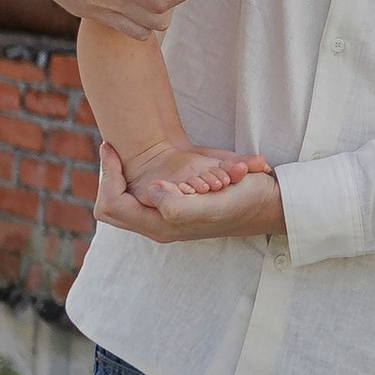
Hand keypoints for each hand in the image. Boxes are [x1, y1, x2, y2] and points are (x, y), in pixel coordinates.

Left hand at [92, 145, 285, 241]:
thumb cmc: (244, 200)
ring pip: (119, 202)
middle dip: (105, 177)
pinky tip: (134, 160)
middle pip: (109, 207)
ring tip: (116, 154)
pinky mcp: (172, 207)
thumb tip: (149, 191)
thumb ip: (178, 204)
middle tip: (110, 149)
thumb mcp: (214, 203)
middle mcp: (159, 225)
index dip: (107, 176)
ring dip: (114, 178)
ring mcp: (164, 218)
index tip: (112, 149)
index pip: (113, 205)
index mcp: (163, 225)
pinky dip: (127, 178)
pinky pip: (134, 197)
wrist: (268, 202)